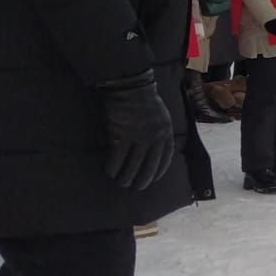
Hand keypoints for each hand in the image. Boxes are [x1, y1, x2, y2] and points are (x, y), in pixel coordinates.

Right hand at [96, 71, 175, 189]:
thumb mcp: (162, 116)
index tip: (153, 180)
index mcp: (166, 132)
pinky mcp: (121, 136)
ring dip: (126, 177)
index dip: (159, 171)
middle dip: (143, 179)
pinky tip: (110, 172)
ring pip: (132, 164)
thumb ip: (161, 132)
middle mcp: (154, 137)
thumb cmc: (145, 101)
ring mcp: (138, 137)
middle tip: (136, 187)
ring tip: (121, 183)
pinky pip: (117, 157)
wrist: (130, 87)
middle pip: (149, 165)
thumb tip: (156, 149)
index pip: (165, 158)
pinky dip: (113, 167)